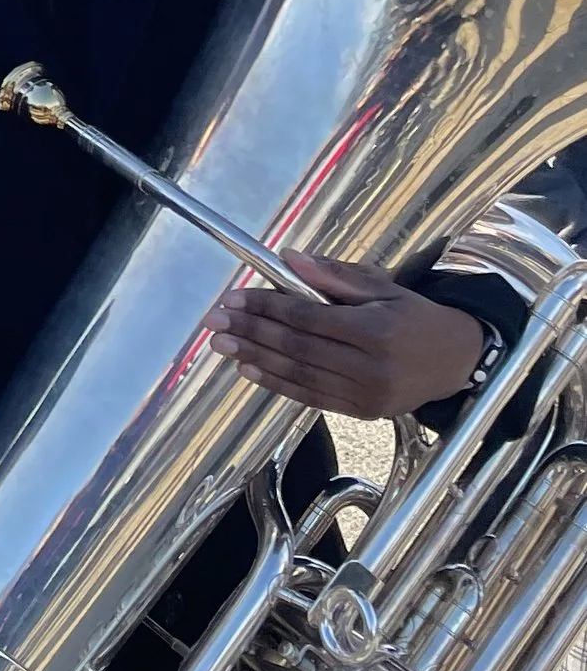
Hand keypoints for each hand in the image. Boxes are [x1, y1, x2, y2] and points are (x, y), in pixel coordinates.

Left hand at [208, 255, 486, 418]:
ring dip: (255, 359)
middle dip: (251, 333)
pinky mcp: (362, 412)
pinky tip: (250, 369)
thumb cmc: (415, 317)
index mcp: (377, 329)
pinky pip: (311, 397)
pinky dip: (277, 383)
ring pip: (299, 375)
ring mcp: (366, 394)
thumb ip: (334, 276)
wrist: (456, 361)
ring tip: (222, 345)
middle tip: (214, 322)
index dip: (267, 308)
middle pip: (298, 348)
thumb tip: (288, 258)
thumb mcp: (383, 286)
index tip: (233, 298)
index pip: (308, 318)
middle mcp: (370, 366)